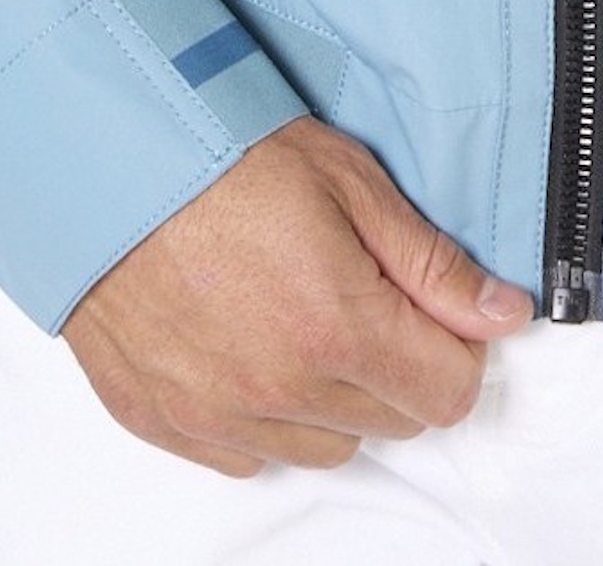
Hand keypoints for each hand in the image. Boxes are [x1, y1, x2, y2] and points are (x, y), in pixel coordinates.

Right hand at [62, 115, 532, 477]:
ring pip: (322, 445)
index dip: (453, 346)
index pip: (447, 394)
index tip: (432, 307)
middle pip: (390, 420)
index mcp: (336, 330)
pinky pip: (246, 453)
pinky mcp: (164, 421)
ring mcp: (216, 415)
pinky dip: (260, 413)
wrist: (102, 155)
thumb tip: (501, 313)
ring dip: (329, 395)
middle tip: (358, 288)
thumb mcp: (346, 179)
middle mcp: (279, 392)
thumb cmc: (220, 149)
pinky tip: (244, 338)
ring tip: (296, 308)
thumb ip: (430, 262)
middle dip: (394, 363)